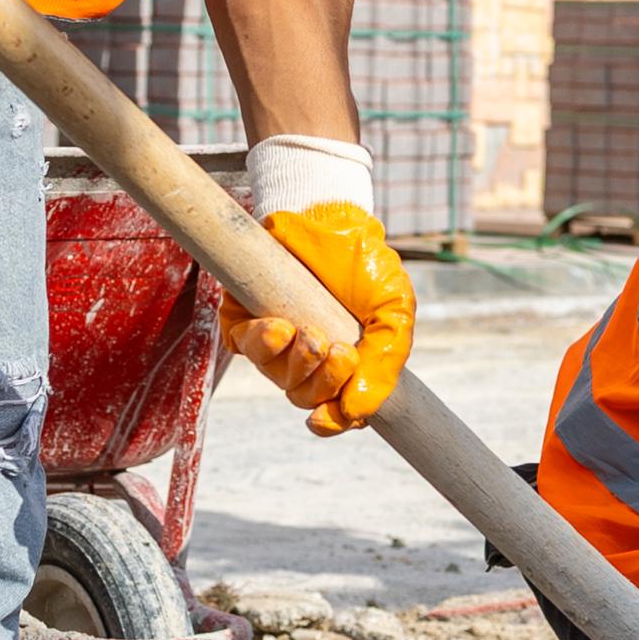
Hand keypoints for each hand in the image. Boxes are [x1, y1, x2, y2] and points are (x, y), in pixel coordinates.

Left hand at [219, 203, 413, 436]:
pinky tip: (280, 327)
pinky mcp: (246, 316)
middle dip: (321, 380)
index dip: (331, 422)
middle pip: (303, 397)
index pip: (334, 411)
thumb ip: (385, 363)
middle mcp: (307, 359)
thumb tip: (357, 412)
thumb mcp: (395, 313)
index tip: (331, 416)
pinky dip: (261, 343)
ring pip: (275, 376)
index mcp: (345, 365)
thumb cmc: (366, 265)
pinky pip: (244, 346)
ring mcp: (277, 340)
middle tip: (340, 350)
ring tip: (312, 333)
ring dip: (295, 363)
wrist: (332, 217)